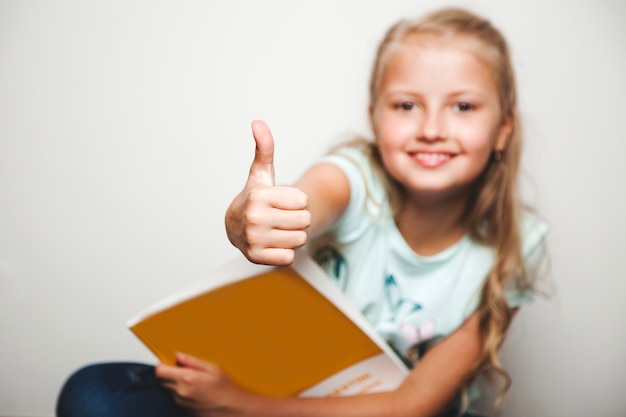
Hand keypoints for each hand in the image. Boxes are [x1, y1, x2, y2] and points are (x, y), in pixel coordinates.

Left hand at [156, 353, 247, 415]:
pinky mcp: (182, 408)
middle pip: (159, 381)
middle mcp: (180, 392)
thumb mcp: (213, 368)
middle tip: (179, 368)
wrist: (232, 409)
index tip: (168, 361)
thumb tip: (178, 356)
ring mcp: (180, 402)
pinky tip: (192, 388)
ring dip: (172, 382)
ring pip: (166, 388)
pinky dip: (178, 390)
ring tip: (189, 378)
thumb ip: (193, 361)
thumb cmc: (225, 388)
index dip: (162, 365)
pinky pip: (174, 396)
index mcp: (187, 379)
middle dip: (165, 373)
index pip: (159, 372)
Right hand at [225, 120, 310, 264]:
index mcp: (258, 197)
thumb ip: (264, 148)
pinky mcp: (257, 258)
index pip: (303, 201)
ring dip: (293, 235)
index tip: (279, 202)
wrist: (235, 227)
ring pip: (300, 239)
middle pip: (305, 221)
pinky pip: (290, 257)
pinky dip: (285, 252)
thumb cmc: (256, 197)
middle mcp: (254, 219)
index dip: (295, 201)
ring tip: (276, 229)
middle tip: (279, 217)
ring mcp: (254, 241)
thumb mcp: (261, 173)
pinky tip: (271, 244)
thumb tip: (258, 122)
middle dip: (297, 219)